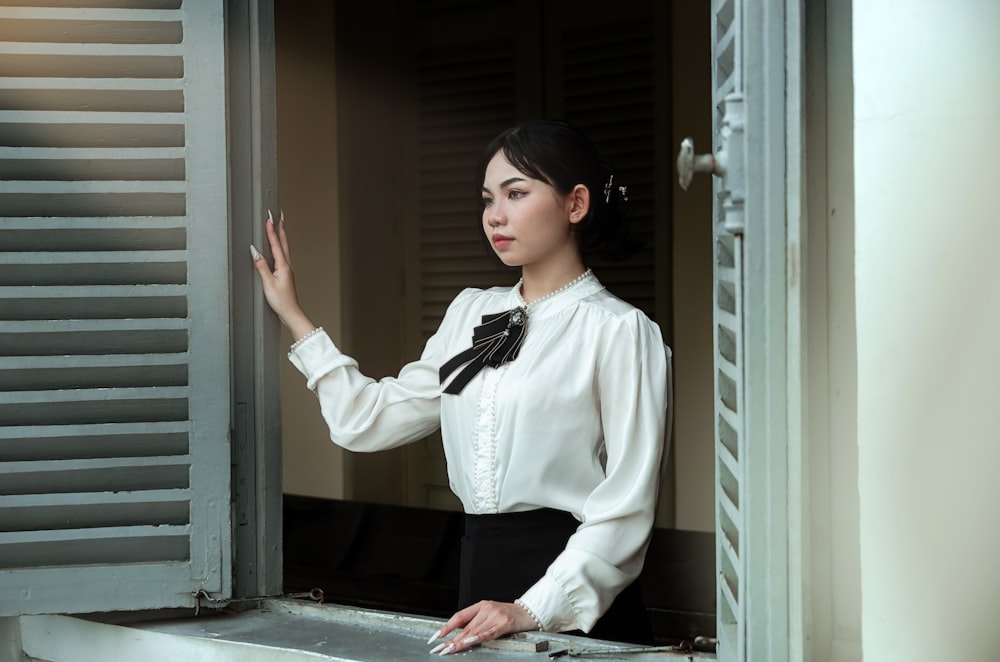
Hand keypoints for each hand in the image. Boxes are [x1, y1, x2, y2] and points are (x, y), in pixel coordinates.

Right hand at [250, 210, 316, 339]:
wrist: (291, 313)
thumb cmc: (281, 301)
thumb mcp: (267, 283)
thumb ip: (261, 266)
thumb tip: (255, 252)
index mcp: (283, 265)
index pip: (276, 244)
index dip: (272, 230)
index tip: (269, 217)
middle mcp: (288, 265)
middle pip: (284, 242)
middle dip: (280, 228)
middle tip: (279, 215)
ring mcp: (288, 269)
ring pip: (285, 248)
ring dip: (281, 235)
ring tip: (279, 226)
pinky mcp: (286, 274)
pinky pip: (283, 255)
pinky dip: (281, 246)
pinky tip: (278, 248)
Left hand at [426, 600, 537, 654]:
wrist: (531, 612)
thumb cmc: (510, 615)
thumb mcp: (490, 614)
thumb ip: (476, 621)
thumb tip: (458, 632)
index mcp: (481, 605)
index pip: (459, 616)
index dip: (446, 627)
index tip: (436, 637)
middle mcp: (487, 609)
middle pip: (465, 627)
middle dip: (451, 639)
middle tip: (439, 649)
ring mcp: (496, 616)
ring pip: (474, 631)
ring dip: (460, 642)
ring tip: (449, 650)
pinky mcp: (504, 624)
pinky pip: (488, 633)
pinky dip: (477, 638)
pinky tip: (468, 642)